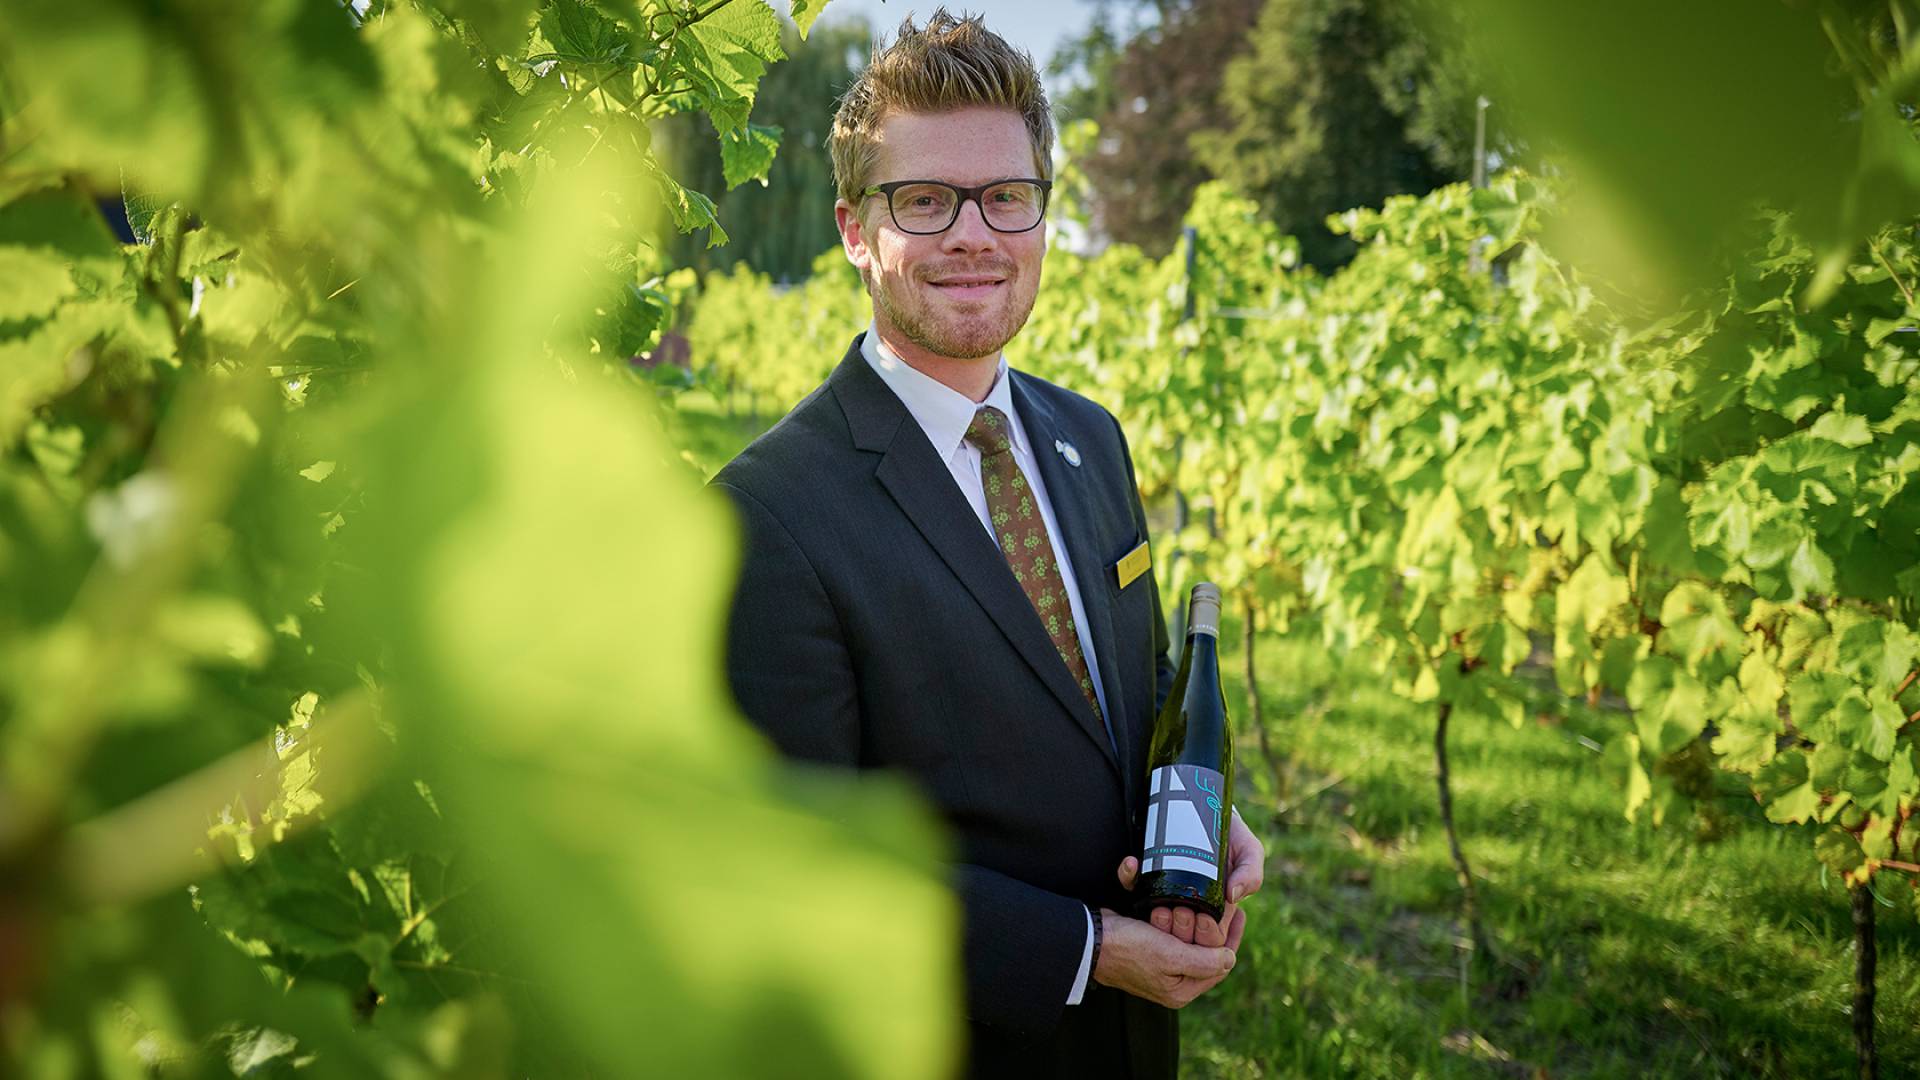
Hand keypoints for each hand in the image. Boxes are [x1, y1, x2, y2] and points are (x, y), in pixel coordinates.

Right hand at [1091, 906, 1240, 1008]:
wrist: (1091, 938)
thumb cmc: (1128, 949)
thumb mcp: (1171, 956)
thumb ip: (1205, 961)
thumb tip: (1230, 959)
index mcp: (1181, 990)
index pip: (1219, 966)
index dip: (1231, 938)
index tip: (1239, 914)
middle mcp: (1173, 980)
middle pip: (1204, 949)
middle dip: (1205, 924)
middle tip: (1209, 903)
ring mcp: (1160, 963)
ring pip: (1188, 937)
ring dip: (1188, 917)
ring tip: (1186, 901)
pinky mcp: (1149, 947)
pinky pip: (1171, 930)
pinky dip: (1172, 916)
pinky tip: (1174, 902)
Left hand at [1122, 806, 1265, 946]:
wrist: (1206, 804)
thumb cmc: (1232, 834)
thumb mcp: (1249, 851)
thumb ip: (1251, 872)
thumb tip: (1233, 895)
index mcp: (1215, 909)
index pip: (1210, 937)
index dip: (1207, 934)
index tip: (1203, 919)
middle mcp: (1188, 904)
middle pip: (1181, 934)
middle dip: (1178, 929)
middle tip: (1179, 913)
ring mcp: (1165, 890)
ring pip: (1154, 918)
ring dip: (1154, 917)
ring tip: (1158, 906)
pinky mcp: (1146, 874)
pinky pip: (1131, 882)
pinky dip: (1128, 875)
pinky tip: (1131, 864)